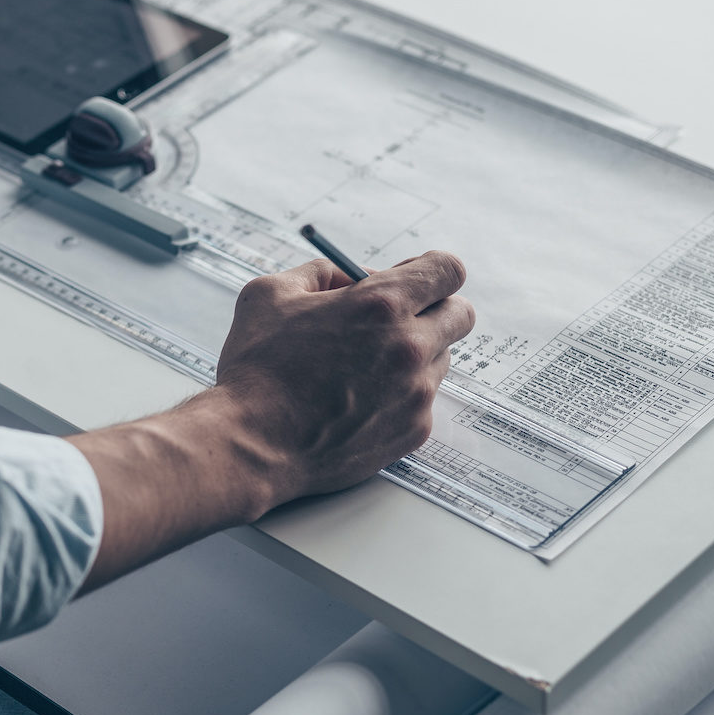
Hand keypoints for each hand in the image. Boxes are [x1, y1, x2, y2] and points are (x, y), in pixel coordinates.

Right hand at [65, 251, 473, 592]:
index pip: (448, 271)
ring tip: (363, 368)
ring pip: (441, 359)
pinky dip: (400, 395)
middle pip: (461, 314)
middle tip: (396, 321)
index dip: (430, 272)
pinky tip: (359, 400)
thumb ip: (319, 273)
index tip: (413, 280)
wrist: (252, 443)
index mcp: (381, 305)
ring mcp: (416, 393)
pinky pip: (423, 400)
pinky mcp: (413, 431)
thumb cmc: (256, 371)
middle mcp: (409, 347)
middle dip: (433, 310)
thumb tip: (348, 276)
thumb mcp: (270, 294)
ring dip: (415, 355)